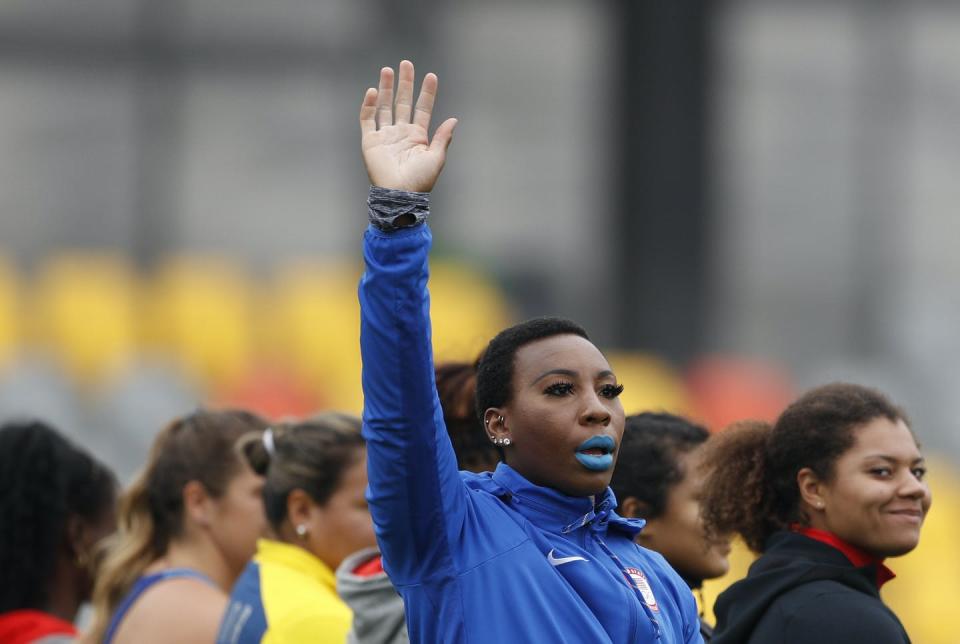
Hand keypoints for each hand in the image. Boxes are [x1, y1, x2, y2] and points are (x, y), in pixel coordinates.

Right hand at [360, 60, 457, 191]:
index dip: (427, 93)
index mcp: (418, 137)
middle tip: (406, 64)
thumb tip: (454, 119)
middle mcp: (401, 133)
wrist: (400, 194)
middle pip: (403, 102)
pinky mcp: (370, 141)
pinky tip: (372, 91)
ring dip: (386, 89)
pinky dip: (369, 106)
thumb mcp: (436, 158)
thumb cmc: (420, 180)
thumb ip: (443, 137)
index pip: (422, 109)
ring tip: (388, 70)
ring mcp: (385, 136)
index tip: (431, 76)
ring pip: (384, 107)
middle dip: (405, 83)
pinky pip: (368, 120)